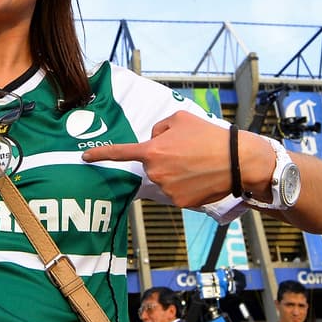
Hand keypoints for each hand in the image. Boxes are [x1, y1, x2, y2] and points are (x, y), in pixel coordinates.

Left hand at [81, 112, 232, 206]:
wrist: (237, 160)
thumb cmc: (209, 136)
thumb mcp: (180, 119)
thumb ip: (159, 128)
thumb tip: (154, 140)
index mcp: (152, 150)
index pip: (119, 153)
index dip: (100, 154)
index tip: (84, 157)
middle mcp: (155, 172)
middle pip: (151, 164)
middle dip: (163, 158)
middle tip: (187, 152)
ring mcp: (167, 189)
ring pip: (164, 179)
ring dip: (175, 172)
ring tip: (197, 163)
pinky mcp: (180, 202)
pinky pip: (176, 192)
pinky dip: (186, 186)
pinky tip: (200, 177)